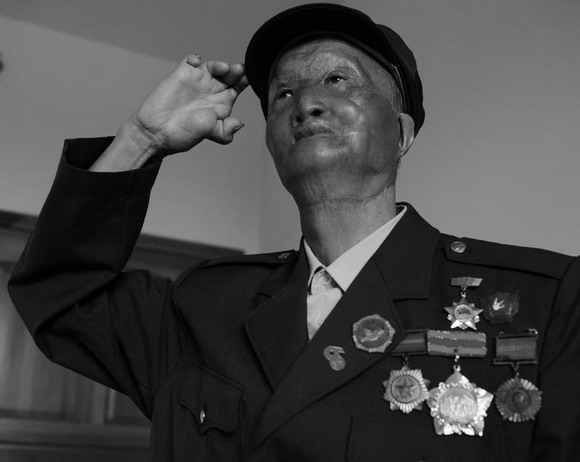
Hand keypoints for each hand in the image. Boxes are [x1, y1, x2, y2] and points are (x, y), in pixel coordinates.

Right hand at [92, 55, 247, 170]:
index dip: (244, 81)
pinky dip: (195, 58)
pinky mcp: (181, 75)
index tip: (249, 77)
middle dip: (236, 71)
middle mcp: (210, 92)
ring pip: (213, 67)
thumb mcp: (209, 133)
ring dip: (220, 65)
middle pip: (229, 76)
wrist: (156, 132)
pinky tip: (197, 62)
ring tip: (224, 68)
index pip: (236, 89)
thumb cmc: (183, 134)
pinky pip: (191, 62)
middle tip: (239, 70)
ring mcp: (196, 83)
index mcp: (220, 105)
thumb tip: (240, 123)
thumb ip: (225, 129)